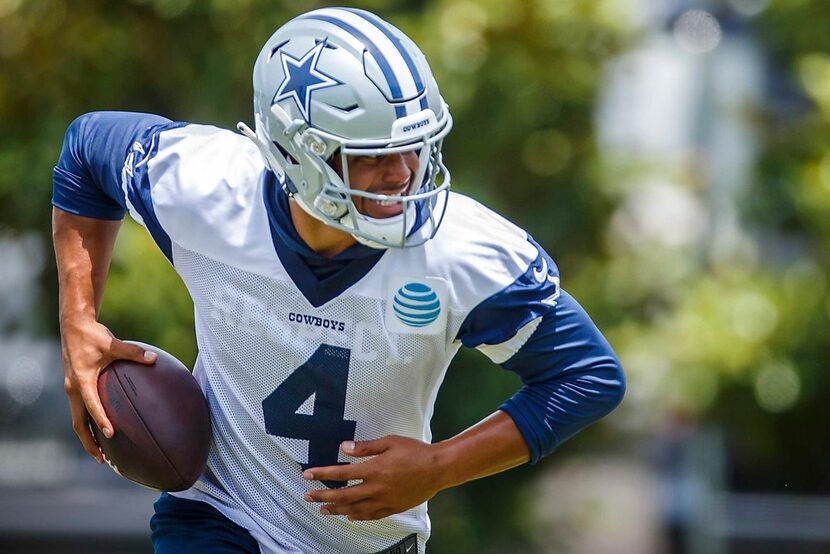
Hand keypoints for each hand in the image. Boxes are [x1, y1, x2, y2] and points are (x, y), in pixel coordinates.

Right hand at [60, 318, 156, 462]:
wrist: (74, 326)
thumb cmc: (93, 335)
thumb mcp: (113, 343)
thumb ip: (134, 352)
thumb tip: (154, 359)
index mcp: (81, 380)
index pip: (92, 406)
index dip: (101, 421)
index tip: (111, 435)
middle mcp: (74, 388)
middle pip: (78, 423)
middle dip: (89, 442)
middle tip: (103, 459)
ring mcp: (72, 389)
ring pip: (78, 419)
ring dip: (88, 437)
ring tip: (102, 454)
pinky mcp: (75, 387)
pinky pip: (81, 410)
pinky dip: (90, 423)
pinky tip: (104, 430)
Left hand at [302, 436, 446, 520]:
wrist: (438, 469)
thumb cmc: (415, 451)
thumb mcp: (390, 442)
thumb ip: (366, 447)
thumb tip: (344, 448)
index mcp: (374, 469)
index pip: (341, 474)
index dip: (322, 474)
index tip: (307, 475)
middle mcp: (376, 488)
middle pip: (343, 495)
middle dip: (323, 496)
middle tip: (307, 497)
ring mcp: (384, 500)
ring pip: (355, 509)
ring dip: (337, 510)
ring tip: (324, 510)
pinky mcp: (393, 507)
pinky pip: (371, 516)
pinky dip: (358, 517)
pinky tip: (350, 517)